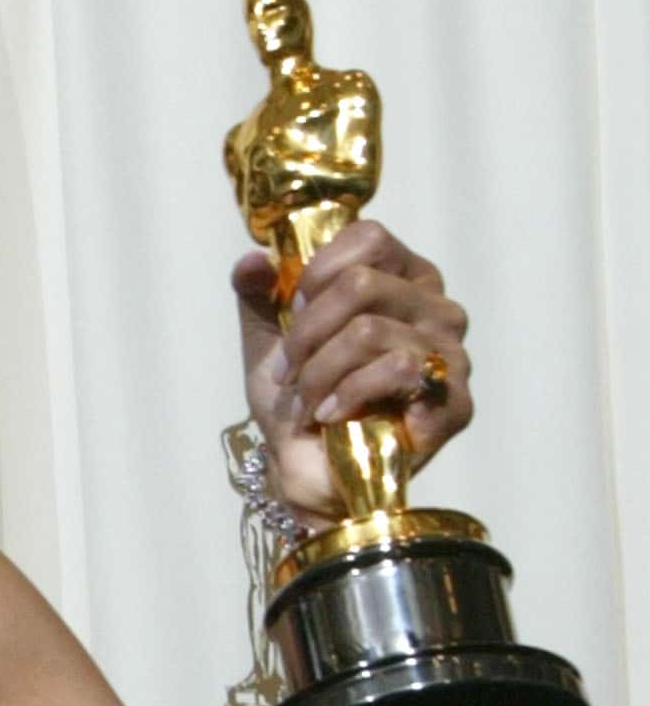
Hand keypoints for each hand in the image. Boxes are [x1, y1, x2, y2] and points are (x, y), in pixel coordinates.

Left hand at [235, 220, 471, 518]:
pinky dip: (347, 394)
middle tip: (293, 371)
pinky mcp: (455, 402)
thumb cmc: (298, 397)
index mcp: (403, 280)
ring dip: (318, 372)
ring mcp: (451, 354)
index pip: (370, 238)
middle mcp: (438, 308)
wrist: (302, 466)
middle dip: (306, 334)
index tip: (293, 313)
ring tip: (309, 400)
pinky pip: (399, 369)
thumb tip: (250, 261)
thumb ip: (260, 293)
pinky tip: (331, 416)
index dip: (317, 273)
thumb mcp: (268, 338)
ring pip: (369, 331)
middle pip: (361, 284)